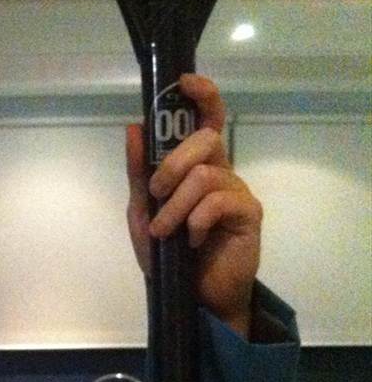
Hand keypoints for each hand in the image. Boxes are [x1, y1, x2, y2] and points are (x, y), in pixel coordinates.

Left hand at [125, 73, 261, 337]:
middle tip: (155, 194)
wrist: (191, 299)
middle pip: (204, 139)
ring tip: (165, 232)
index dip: (202, 95)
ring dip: (174, 206)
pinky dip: (195, 221)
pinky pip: (218, 201)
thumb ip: (138, 173)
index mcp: (196, 166)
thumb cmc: (169, 256)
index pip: (206, 120)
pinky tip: (192, 241)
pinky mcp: (249, 214)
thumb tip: (133, 127)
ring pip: (204, 174)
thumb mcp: (142, 213)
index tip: (184, 82)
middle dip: (171, 165)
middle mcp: (221, 170)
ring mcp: (237, 191)